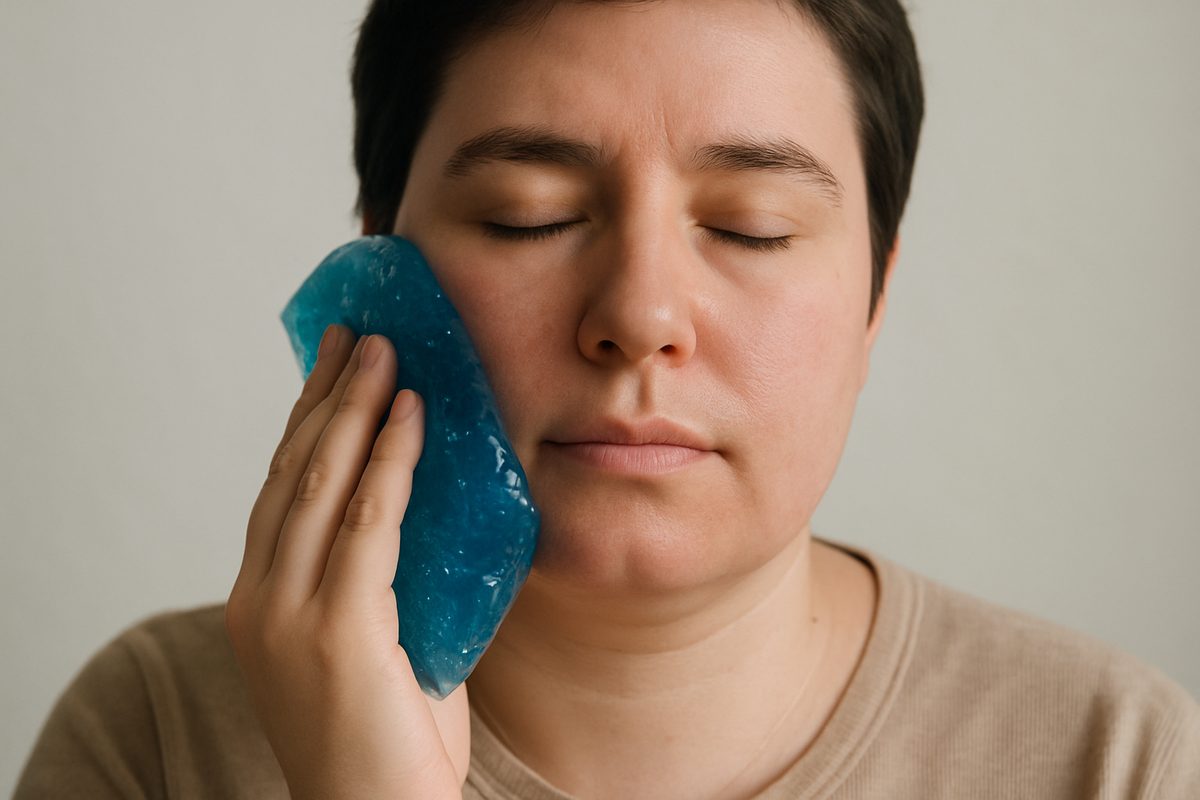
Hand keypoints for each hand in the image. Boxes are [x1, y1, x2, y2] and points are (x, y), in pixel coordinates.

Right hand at [225, 325, 468, 799]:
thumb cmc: (388, 742)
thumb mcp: (380, 644)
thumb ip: (387, 581)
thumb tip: (435, 513)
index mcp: (263, 602)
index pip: (282, 491)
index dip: (307, 422)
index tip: (331, 367)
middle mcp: (261, 600)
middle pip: (293, 472)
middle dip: (325, 395)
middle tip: (356, 335)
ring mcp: (287, 615)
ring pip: (319, 484)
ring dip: (353, 407)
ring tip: (383, 350)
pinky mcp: (334, 631)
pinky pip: (366, 522)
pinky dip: (388, 460)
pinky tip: (408, 414)